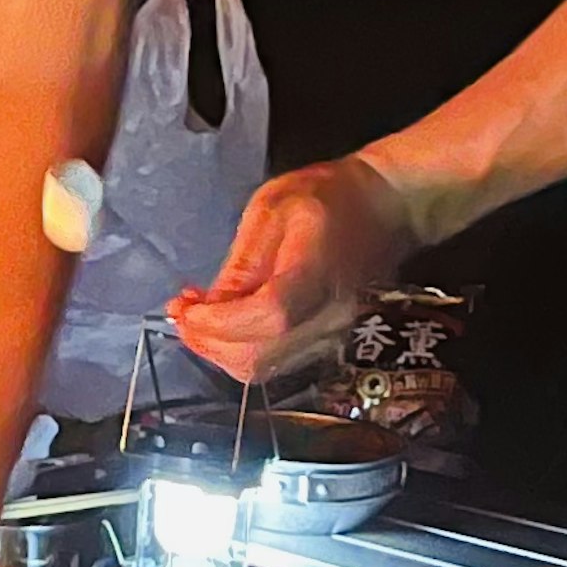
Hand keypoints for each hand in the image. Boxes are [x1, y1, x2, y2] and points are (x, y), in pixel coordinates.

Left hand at [165, 153, 416, 379]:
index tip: (184, 309)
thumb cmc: (326, 197)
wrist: (385, 208)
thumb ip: (242, 263)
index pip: (267, 316)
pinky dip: (240, 349)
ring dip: (219, 349)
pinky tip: (225, 322)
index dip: (218, 322)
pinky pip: (275, 361)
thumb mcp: (271, 209)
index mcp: (316, 270)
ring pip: (264, 368)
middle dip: (206, 341)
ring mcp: (334, 334)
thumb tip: (207, 307)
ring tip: (198, 314)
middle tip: (180, 311)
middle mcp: (330, 314)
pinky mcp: (328, 342)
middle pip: (260, 356)